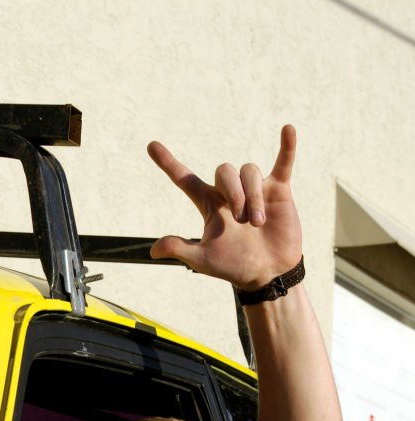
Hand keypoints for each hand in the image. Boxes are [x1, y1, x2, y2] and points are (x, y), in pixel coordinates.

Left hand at [147, 125, 301, 290]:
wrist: (267, 273)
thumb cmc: (234, 266)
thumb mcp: (203, 260)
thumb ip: (180, 249)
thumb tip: (152, 251)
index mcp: (210, 205)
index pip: (185, 180)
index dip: (169, 164)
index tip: (151, 146)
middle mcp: (231, 192)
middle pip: (224, 171)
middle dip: (233, 192)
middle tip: (240, 219)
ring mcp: (255, 189)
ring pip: (249, 171)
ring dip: (252, 196)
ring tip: (258, 223)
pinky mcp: (278, 190)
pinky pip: (282, 162)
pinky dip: (287, 147)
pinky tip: (288, 129)